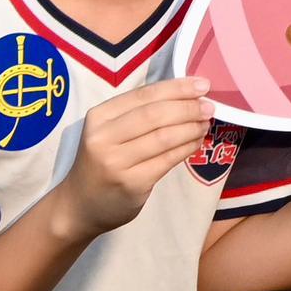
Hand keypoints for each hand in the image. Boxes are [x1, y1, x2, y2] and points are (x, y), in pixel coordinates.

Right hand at [50, 76, 213, 234]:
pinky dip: (187, 148)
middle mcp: (104, 137)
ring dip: (191, 128)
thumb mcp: (109, 131)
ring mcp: (116, 162)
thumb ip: (139, 113)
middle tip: (209, 106)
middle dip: (188, 108)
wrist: (81, 205)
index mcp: (99, 116)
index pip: (144, 95)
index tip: (203, 84)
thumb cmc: (102, 161)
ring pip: (164, 137)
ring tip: (205, 123)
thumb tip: (186, 95)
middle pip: (155, 115)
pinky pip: (168, 160)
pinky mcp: (132, 183)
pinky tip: (196, 142)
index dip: (177, 88)